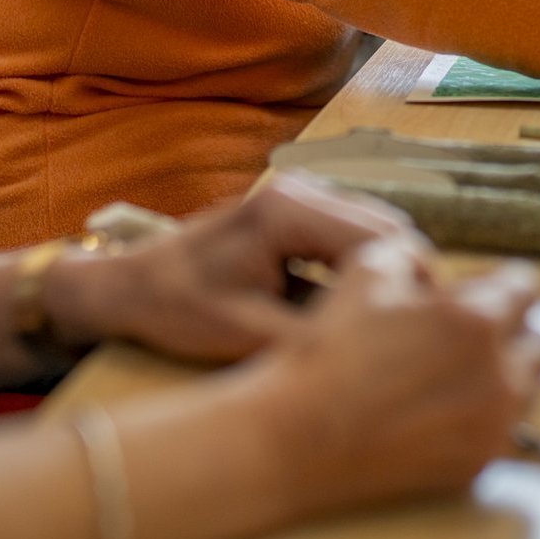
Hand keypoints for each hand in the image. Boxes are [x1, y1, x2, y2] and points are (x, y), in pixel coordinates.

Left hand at [46, 173, 419, 361]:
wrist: (127, 287)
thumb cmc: (175, 308)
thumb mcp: (246, 335)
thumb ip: (315, 336)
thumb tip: (376, 349)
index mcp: (289, 211)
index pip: (384, 238)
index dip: (407, 285)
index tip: (413, 333)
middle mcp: (299, 189)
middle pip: (388, 228)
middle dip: (401, 278)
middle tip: (403, 335)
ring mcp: (298, 194)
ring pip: (374, 230)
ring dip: (381, 273)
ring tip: (376, 325)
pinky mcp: (295, 209)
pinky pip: (350, 235)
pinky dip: (360, 269)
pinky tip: (350, 309)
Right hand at [248, 239, 539, 515]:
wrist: (301, 432)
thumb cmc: (331, 350)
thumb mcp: (368, 268)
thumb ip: (415, 255)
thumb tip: (432, 270)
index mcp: (476, 321)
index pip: (525, 287)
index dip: (500, 281)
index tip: (481, 288)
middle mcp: (498, 375)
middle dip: (512, 330)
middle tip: (473, 329)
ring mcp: (490, 425)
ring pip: (529, 389)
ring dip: (505, 372)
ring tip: (458, 369)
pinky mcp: (475, 462)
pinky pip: (503, 428)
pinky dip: (485, 413)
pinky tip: (444, 404)